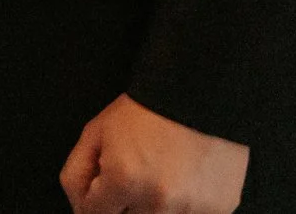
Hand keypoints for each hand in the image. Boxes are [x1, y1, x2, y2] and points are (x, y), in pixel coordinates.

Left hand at [59, 95, 247, 213]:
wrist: (201, 93)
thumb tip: (79, 207)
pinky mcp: (218, 209)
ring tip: (161, 175)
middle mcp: (158, 201)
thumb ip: (78, 173)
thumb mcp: (97, 132)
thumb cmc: (147, 110)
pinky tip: (184, 180)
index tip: (104, 185)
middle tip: (135, 175)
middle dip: (124, 203)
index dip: (96, 199)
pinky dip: (183, 206)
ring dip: (154, 205)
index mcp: (125, 180)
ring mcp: (191, 209)